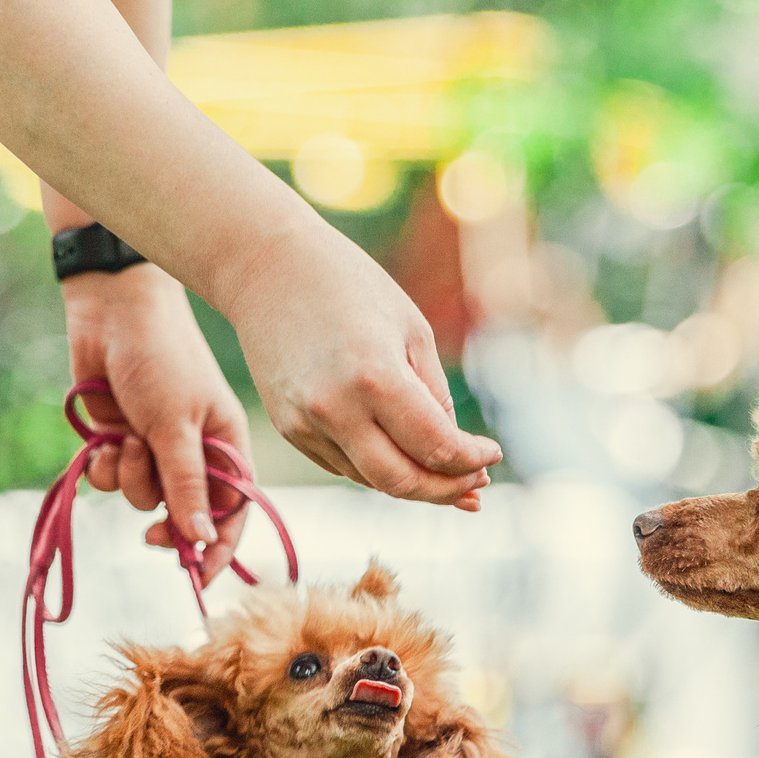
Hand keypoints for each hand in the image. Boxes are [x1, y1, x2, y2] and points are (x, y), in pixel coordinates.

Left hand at [64, 265, 257, 575]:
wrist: (113, 311)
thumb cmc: (161, 358)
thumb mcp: (176, 425)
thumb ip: (187, 484)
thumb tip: (203, 540)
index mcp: (228, 447)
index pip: (234, 512)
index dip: (220, 549)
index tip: (198, 580)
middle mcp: (195, 453)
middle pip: (185, 514)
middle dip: (166, 521)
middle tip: (150, 534)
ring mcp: (155, 449)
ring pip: (142, 497)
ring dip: (130, 479)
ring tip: (126, 440)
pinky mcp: (120, 442)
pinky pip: (112, 480)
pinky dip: (105, 467)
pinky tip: (104, 440)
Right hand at [221, 225, 500, 507]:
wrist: (266, 267)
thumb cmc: (349, 285)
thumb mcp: (411, 329)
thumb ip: (435, 396)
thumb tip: (455, 454)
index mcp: (375, 377)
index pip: (435, 447)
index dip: (471, 461)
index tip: (492, 454)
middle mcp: (334, 409)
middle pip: (401, 482)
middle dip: (446, 491)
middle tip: (476, 483)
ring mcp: (305, 424)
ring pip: (371, 480)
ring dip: (414, 483)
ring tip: (448, 475)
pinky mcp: (288, 428)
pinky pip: (343, 465)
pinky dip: (377, 467)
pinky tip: (401, 455)